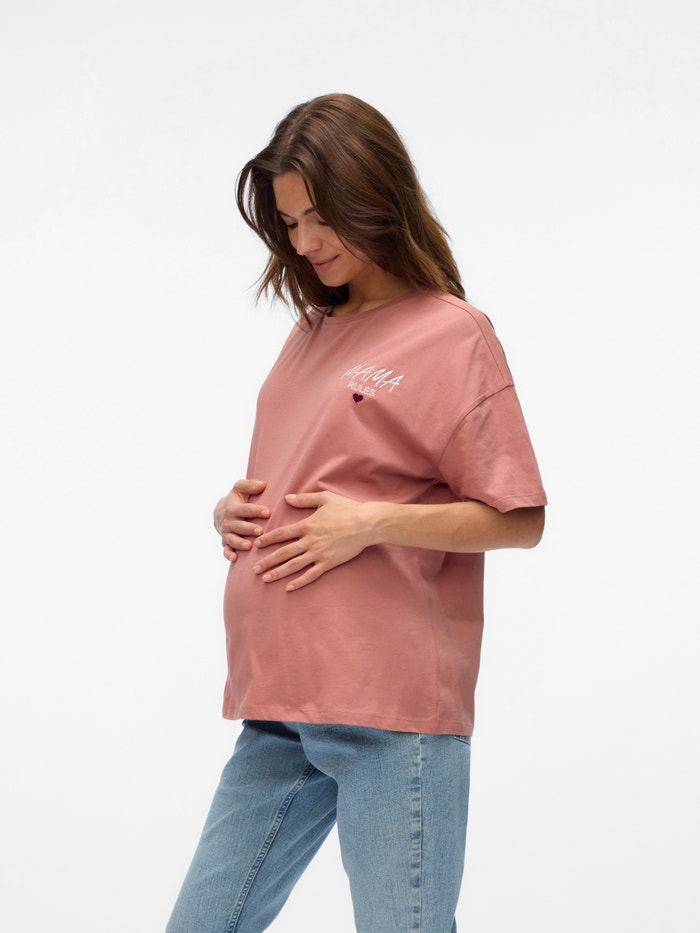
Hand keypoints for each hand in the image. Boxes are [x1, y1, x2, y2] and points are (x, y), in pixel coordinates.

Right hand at [214, 478, 269, 561]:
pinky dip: (228, 555)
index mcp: (233, 507)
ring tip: (249, 546)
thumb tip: (262, 485)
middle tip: (260, 531)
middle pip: (238, 526)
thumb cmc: (236, 499)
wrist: (220, 513)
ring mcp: (226, 533)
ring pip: (232, 539)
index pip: (245, 509)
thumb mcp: (240, 489)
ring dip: (240, 543)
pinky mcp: (225, 543)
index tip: (268, 512)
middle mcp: (228, 521)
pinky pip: (225, 550)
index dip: (256, 510)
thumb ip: (250, 485)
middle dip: (249, 528)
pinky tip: (235, 558)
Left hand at [252, 491, 372, 590]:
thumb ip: (304, 499)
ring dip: (278, 572)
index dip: (267, 539)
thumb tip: (287, 498)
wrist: (366, 523)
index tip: (257, 545)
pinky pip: (311, 575)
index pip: (281, 534)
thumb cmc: (347, 509)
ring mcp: (318, 553)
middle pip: (283, 552)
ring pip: (293, 565)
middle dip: (267, 561)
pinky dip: (299, 582)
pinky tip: (289, 587)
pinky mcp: (328, 563)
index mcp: (306, 525)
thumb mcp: (324, 498)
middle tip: (254, 569)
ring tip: (265, 579)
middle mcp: (309, 541)